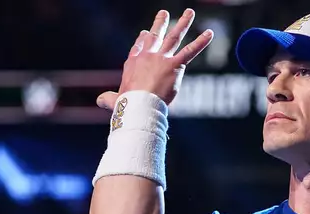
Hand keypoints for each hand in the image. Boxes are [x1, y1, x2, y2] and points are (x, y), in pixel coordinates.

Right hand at [96, 8, 213, 110]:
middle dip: (160, 23)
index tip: (144, 33)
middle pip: (155, 36)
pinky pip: (191, 51)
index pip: (139, 48)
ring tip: (190, 13)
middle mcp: (147, 56)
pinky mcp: (175, 64)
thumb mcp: (114, 101)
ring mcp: (161, 58)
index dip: (142, 40)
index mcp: (133, 63)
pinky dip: (201, 42)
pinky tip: (209, 33)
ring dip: (183, 23)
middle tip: (164, 13)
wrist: (139, 105)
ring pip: (174, 37)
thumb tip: (99, 101)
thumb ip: (108, 99)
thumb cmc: (127, 105)